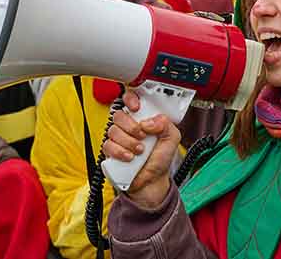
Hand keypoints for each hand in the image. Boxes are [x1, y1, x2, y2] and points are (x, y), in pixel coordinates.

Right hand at [102, 89, 180, 206]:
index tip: (137, 108)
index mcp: (142, 118)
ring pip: (113, 130)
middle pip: (119, 114)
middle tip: (142, 136)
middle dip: (132, 126)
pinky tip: (130, 157)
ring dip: (129, 142)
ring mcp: (118, 138)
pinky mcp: (110, 151)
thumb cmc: (160, 158)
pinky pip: (108, 145)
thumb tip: (149, 121)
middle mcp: (128, 126)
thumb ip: (166, 124)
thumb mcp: (172, 138)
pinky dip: (120, 152)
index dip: (130, 99)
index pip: (130, 99)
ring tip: (139, 150)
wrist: (152, 181)